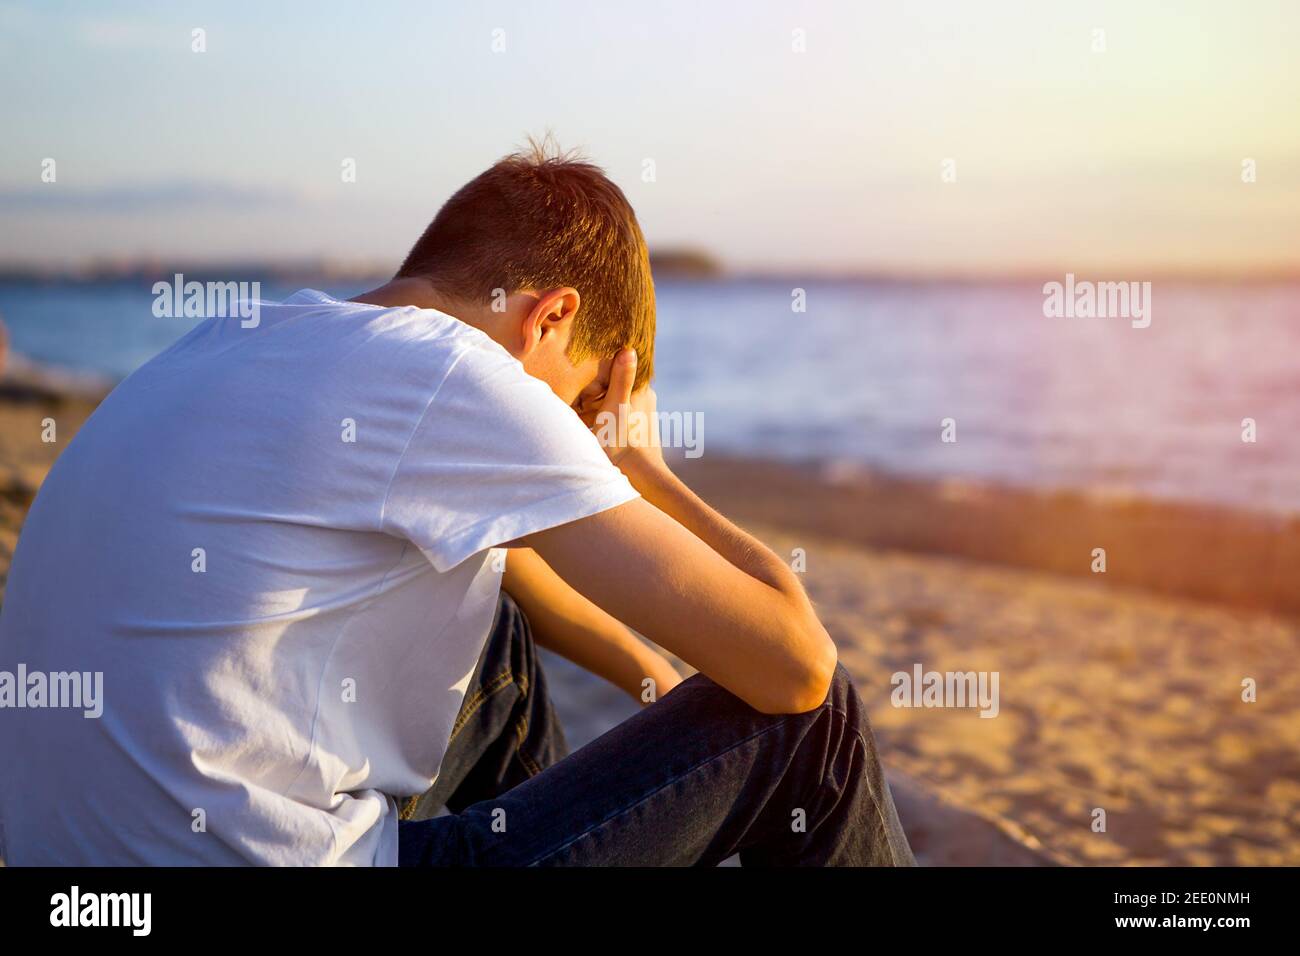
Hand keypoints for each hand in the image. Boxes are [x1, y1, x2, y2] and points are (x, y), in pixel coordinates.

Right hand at [575, 349, 665, 478]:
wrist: (638, 476)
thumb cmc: (622, 442)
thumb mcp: (615, 408)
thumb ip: (621, 379)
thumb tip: (629, 348)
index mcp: (642, 390)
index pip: (624, 366)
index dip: (606, 364)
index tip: (589, 364)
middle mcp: (647, 399)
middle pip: (619, 384)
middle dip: (601, 385)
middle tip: (579, 389)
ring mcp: (644, 414)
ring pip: (618, 400)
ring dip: (601, 402)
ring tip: (582, 409)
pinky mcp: (638, 428)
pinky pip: (619, 415)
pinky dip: (606, 416)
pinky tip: (592, 424)